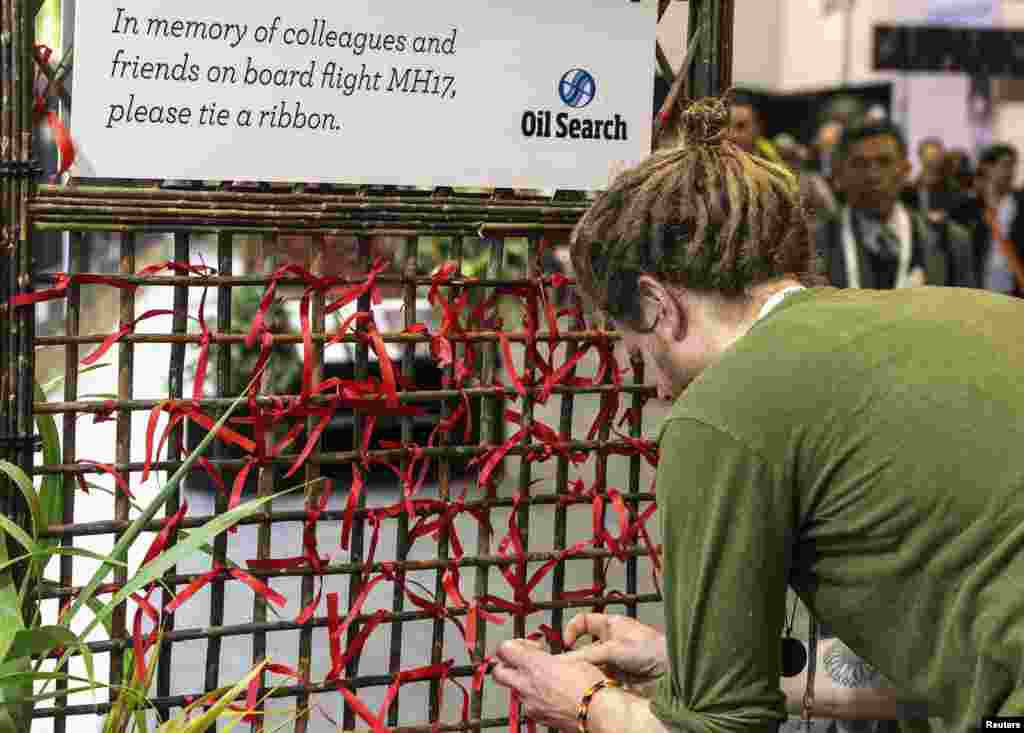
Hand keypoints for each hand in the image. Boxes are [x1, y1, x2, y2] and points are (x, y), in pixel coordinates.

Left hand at [491, 639, 606, 731]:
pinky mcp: (538, 717)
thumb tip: (538, 654)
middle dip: (507, 664)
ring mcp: (530, 704)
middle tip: (524, 660)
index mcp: (534, 666)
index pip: (504, 649)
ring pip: (514, 688)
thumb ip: (546, 656)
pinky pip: (527, 704)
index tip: (529, 645)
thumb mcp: (570, 658)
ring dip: (522, 681)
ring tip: (543, 678)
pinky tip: (550, 693)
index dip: (515, 644)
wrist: (600, 712)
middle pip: (498, 672)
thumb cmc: (590, 684)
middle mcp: (527, 685)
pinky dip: (534, 697)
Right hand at [561, 613, 667, 684]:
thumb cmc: (649, 649)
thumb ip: (589, 655)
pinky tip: (591, 687)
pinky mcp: (618, 676)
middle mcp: (610, 641)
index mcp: (610, 625)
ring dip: (585, 672)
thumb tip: (564, 661)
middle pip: (584, 648)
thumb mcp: (615, 649)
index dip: (571, 630)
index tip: (566, 643)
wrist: (671, 671)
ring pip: (591, 665)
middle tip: (566, 669)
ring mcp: (613, 659)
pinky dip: (593, 682)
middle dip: (576, 658)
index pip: (582, 622)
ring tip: (579, 680)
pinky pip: (599, 678)